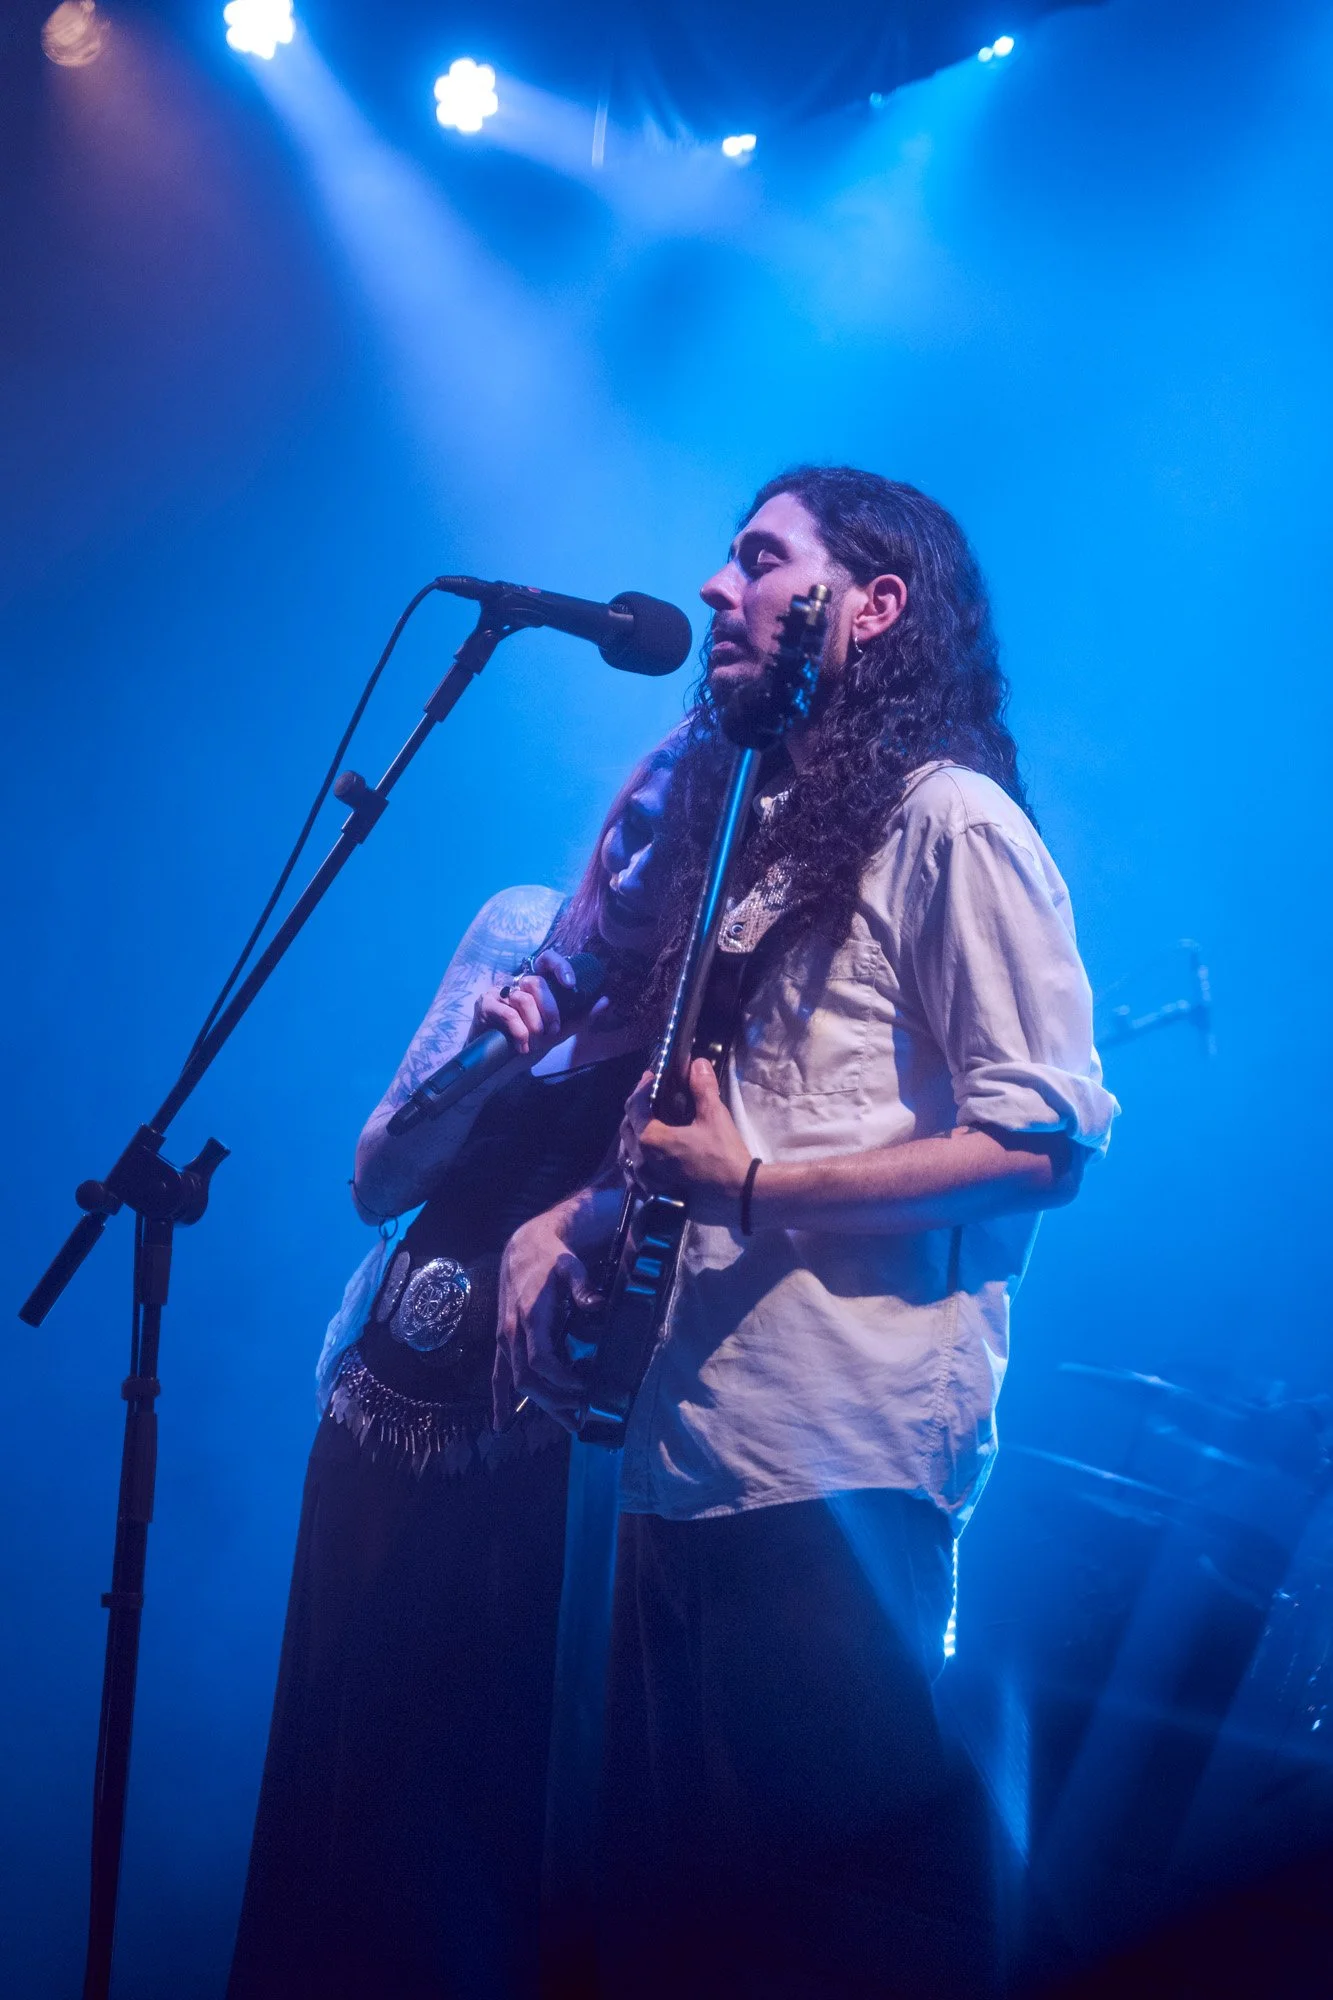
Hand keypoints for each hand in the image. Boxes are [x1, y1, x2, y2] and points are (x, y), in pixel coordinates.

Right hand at [473, 948, 576, 1057]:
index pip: (547, 960)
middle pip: (537, 982)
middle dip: (550, 1009)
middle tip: (552, 1030)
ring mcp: (500, 992)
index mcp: (535, 986)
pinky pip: (508, 1013)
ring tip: (534, 1042)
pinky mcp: (486, 1004)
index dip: (560, 965)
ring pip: (523, 999)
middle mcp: (517, 984)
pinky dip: (519, 1032)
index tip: (571, 984)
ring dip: (534, 1024)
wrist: (500, 1064)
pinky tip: (522, 1045)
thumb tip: (604, 1001)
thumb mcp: (558, 1032)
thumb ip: (580, 1017)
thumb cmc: (529, 1043)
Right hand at [492, 1212, 597, 1430]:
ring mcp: (505, 1339)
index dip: (561, 1379)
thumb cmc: (550, 1258)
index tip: (584, 1387)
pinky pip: (497, 1375)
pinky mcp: (503, 1341)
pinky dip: (499, 1400)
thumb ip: (582, 1286)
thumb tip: (596, 1304)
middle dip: (554, 1400)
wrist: (523, 1249)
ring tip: (568, 1422)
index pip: (541, 1360)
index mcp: (530, 1317)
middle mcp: (513, 1333)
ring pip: (517, 1382)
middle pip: (528, 1379)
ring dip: (541, 1404)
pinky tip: (500, 1423)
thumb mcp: (570, 1267)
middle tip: (582, 1412)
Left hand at [620, 1059, 752, 1225]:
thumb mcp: (715, 1116)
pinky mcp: (654, 1195)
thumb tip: (698, 1063)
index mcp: (651, 1139)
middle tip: (649, 1096)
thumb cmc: (724, 1155)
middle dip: (635, 1109)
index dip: (641, 1088)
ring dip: (633, 1135)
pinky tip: (646, 1157)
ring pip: (627, 1152)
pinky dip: (636, 1161)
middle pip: (626, 1128)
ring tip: (646, 1124)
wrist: (739, 1195)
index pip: (634, 1107)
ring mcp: (646, 1181)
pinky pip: (634, 1176)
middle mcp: (642, 1161)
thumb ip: (702, 1088)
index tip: (650, 1077)